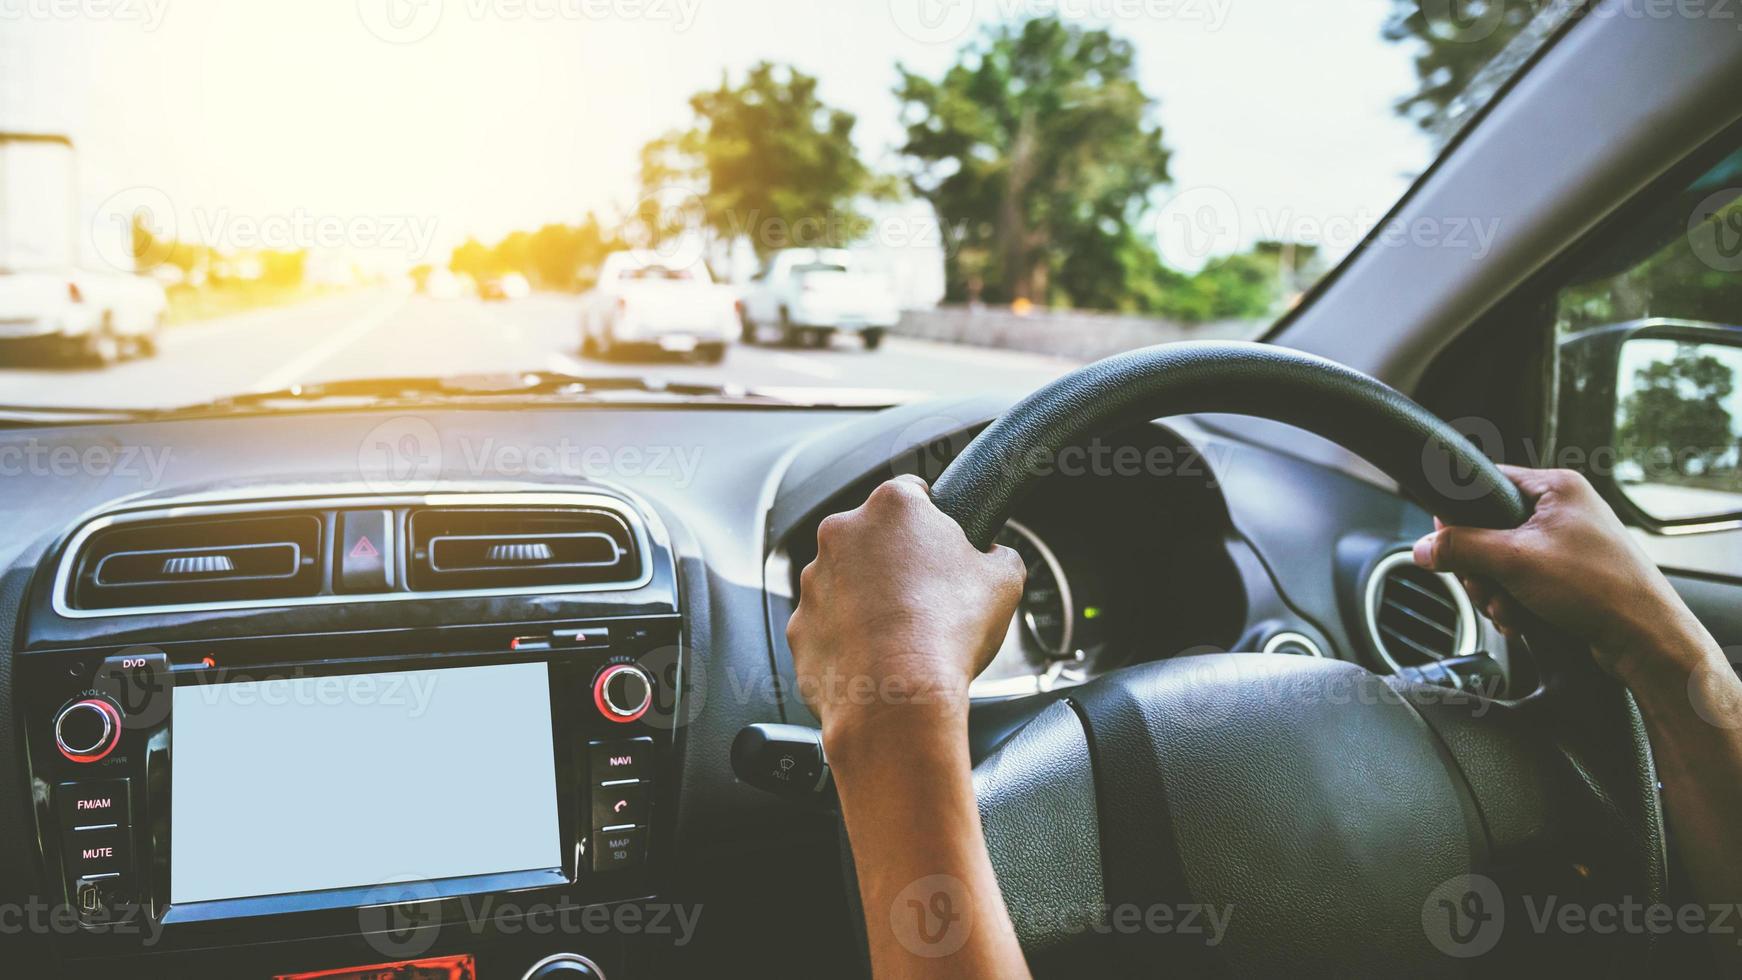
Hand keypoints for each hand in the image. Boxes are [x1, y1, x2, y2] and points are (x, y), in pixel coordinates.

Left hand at [786, 475, 1025, 745]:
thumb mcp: (1004, 580)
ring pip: (847, 582)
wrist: (897, 699)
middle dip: (899, 562)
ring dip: (870, 600)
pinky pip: (828, 626)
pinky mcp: (799, 626)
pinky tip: (878, 659)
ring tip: (904, 635)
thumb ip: (999, 554)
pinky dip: (849, 639)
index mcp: (892, 508)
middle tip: (930, 596)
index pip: (914, 492)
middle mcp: (842, 534)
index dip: (935, 519)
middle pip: (875, 538)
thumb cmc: (945, 633)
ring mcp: (814, 581)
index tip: (944, 542)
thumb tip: (995, 557)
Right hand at [1413, 465, 1718, 687]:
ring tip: (1512, 608)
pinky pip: (1520, 583)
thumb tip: (1422, 547)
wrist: (1645, 638)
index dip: (1460, 514)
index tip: (1448, 540)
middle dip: (1480, 568)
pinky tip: (1523, 618)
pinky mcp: (1568, 576)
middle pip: (1487, 530)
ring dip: (1495, 591)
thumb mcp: (1515, 560)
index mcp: (1556, 487)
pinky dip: (1513, 603)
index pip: (1486, 483)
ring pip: (1501, 562)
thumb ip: (1461, 548)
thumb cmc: (1600, 588)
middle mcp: (1563, 511)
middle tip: (1488, 586)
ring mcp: (1566, 545)